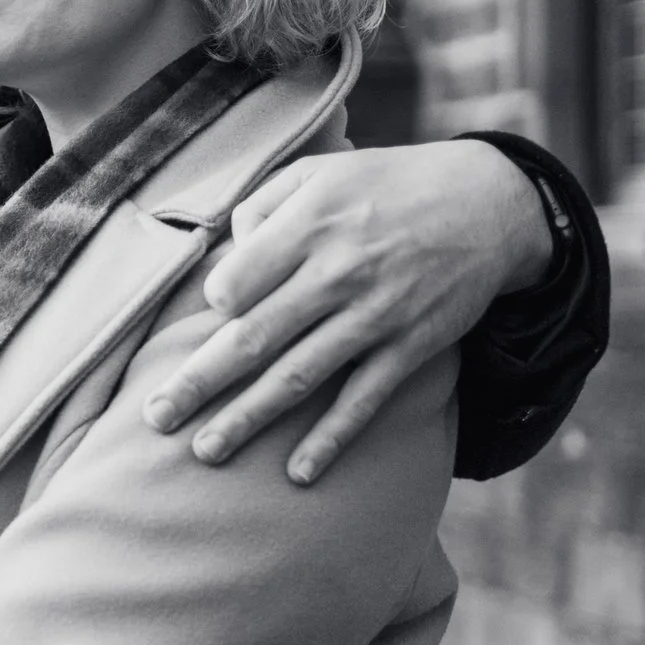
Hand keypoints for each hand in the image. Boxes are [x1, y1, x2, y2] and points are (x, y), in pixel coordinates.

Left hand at [143, 140, 549, 484]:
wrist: (489, 202)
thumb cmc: (386, 184)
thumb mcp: (321, 171)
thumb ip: (262, 206)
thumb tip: (225, 253)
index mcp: (307, 227)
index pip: (236, 282)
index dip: (215, 303)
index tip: (211, 313)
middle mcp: (335, 275)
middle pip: (252, 339)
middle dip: (198, 383)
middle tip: (155, 419)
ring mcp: (373, 316)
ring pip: (298, 376)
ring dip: (248, 419)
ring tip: (205, 452)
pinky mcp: (410, 346)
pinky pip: (363, 400)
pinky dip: (331, 438)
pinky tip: (298, 473)